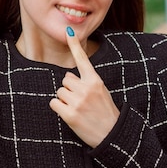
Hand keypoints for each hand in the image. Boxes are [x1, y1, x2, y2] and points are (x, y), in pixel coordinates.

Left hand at [49, 27, 119, 147]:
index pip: (82, 60)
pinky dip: (58, 108)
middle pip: (65, 79)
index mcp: (95, 81)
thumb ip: (87, 82)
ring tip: (78, 109)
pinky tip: (69, 114)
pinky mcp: (70, 115)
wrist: (113, 135)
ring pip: (59, 91)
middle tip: (81, 101)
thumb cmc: (105, 112)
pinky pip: (54, 103)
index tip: (68, 32)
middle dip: (69, 88)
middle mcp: (86, 89)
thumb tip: (67, 77)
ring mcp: (78, 102)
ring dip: (64, 99)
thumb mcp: (101, 92)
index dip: (75, 45)